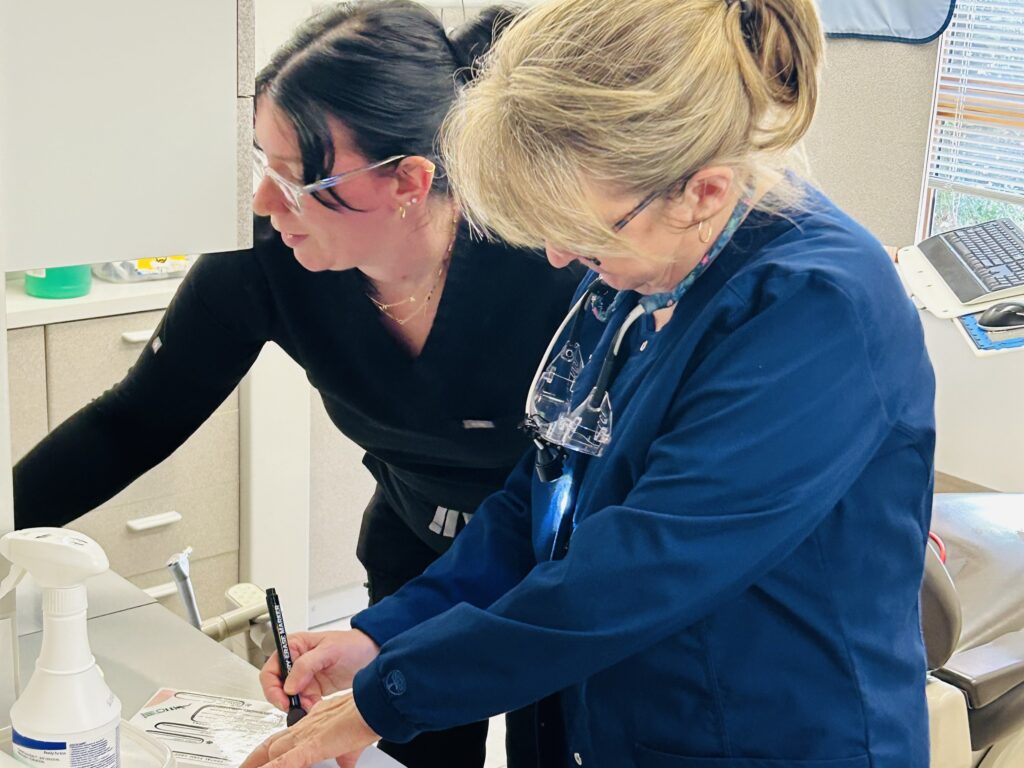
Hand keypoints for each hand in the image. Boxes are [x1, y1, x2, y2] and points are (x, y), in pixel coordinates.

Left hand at [240, 692, 378, 767]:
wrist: (374, 705)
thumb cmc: (365, 716)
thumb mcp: (351, 744)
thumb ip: (345, 756)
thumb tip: (346, 765)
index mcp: (312, 725)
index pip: (284, 739)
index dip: (270, 751)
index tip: (262, 761)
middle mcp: (305, 728)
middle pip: (272, 744)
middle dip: (254, 760)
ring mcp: (308, 736)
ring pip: (274, 751)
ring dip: (258, 764)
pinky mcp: (314, 745)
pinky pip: (289, 760)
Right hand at [260, 629, 379, 712]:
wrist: (371, 654)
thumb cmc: (352, 644)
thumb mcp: (329, 651)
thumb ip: (306, 665)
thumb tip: (289, 685)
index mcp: (294, 647)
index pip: (270, 669)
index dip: (272, 686)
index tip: (283, 698)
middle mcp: (295, 662)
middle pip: (276, 686)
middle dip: (284, 699)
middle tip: (295, 707)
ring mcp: (304, 677)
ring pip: (289, 698)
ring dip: (297, 705)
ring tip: (311, 705)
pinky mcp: (313, 688)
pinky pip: (303, 702)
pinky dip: (307, 708)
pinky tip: (316, 707)